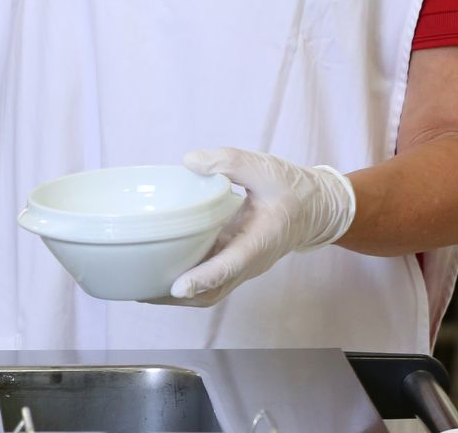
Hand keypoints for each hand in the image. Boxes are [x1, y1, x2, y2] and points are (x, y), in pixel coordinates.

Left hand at [160, 147, 355, 306]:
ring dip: (177, 295)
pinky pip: (209, 280)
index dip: (203, 278)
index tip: (177, 287)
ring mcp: (242, 266)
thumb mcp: (264, 167)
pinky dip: (185, 282)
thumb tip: (190, 161)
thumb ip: (229, 162)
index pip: (230, 266)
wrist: (316, 208)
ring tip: (142, 287)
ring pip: (209, 291)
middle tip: (142, 290)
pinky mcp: (235, 261)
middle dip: (177, 296)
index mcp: (259, 241)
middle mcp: (250, 262)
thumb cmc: (291, 188)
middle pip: (212, 291)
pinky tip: (160, 271)